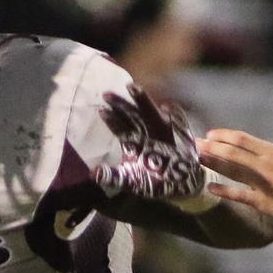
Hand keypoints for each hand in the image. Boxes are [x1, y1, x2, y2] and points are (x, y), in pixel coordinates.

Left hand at [93, 85, 205, 206]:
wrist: (178, 185)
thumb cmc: (152, 181)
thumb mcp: (129, 181)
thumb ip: (112, 177)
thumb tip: (93, 174)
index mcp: (134, 142)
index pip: (121, 128)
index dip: (112, 120)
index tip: (101, 110)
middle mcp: (147, 134)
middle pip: (132, 116)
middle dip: (121, 105)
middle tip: (106, 94)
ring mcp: (163, 133)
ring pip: (150, 114)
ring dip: (143, 101)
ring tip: (132, 87)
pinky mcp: (180, 138)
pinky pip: (178, 124)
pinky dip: (175, 115)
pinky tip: (168, 106)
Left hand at [195, 110, 272, 225]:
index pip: (243, 140)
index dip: (224, 136)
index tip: (209, 134)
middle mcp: (265, 164)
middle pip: (233, 152)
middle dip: (211, 148)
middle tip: (194, 145)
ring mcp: (263, 183)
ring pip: (233, 170)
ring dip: (214, 164)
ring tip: (197, 159)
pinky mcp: (263, 201)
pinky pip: (240, 195)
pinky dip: (224, 191)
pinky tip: (210, 187)